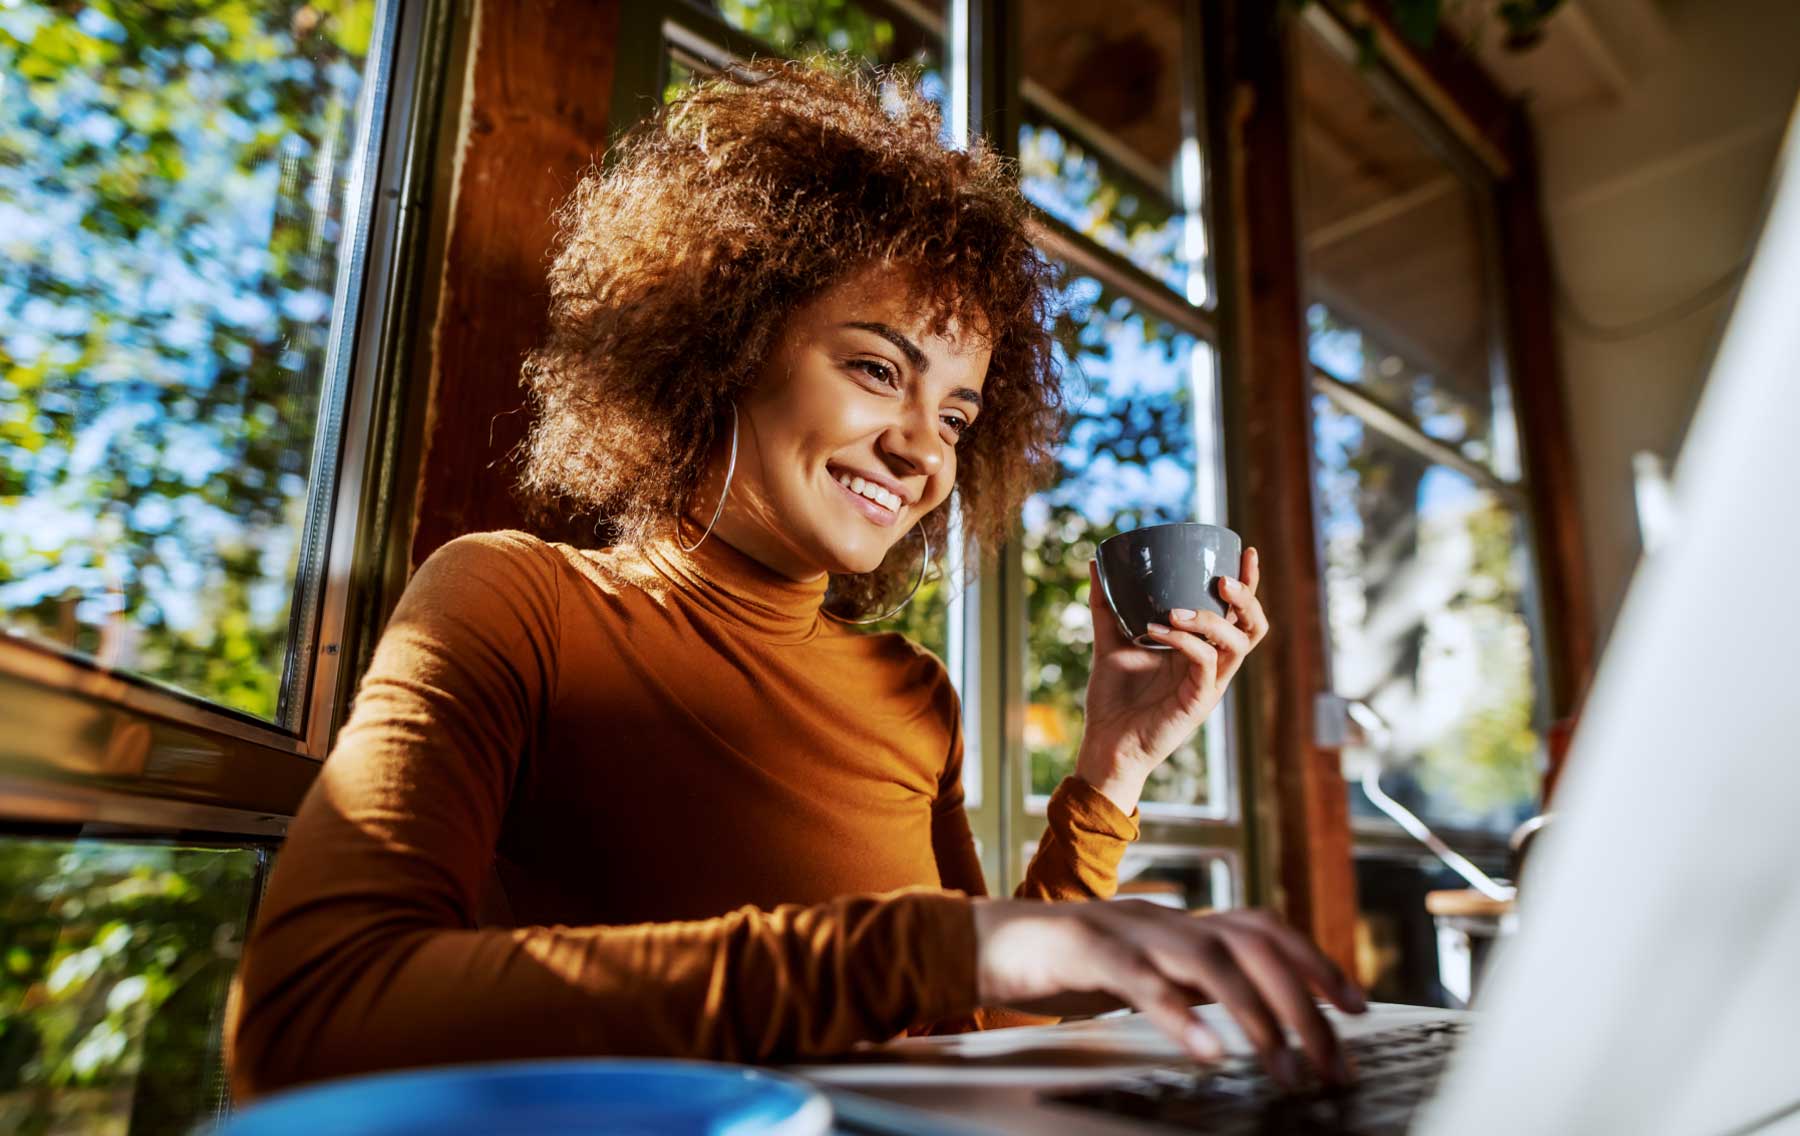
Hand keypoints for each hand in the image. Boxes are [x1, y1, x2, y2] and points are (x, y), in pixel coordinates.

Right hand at [971, 898, 1366, 1088]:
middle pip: (1253, 944)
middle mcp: (1163, 918)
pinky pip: (1142, 982)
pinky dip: (1182, 1018)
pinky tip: (1209, 1054)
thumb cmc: (1061, 966)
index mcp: (1179, 921)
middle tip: (1332, 1062)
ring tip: (1285, 1070)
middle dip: (1304, 1003)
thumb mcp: (1142, 971)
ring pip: (1210, 960)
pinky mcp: (1084, 951)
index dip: (1316, 961)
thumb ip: (1191, 979)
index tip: (1357, 1007)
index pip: (1264, 927)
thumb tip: (1257, 1010)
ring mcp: (1125, 930)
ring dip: (1258, 1018)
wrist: (977, 942)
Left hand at [1076, 548, 1270, 811]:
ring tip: (1175, 608)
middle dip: (1246, 598)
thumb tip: (1095, 564)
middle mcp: (1212, 665)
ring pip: (1239, 644)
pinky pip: (1205, 663)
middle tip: (1222, 579)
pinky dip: (1185, 640)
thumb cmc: (1114, 699)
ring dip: (1212, 619)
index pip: (1237, 613)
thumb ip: (1107, 605)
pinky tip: (1156, 628)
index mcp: (1200, 650)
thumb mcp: (1109, 642)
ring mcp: (1208, 684)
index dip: (1248, 583)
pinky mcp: (1198, 701)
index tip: (1244, 551)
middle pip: (1253, 626)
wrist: (1106, 744)